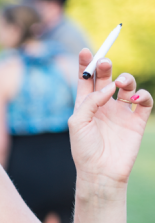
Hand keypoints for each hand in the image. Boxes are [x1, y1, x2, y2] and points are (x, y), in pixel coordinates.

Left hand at [69, 49, 152, 187]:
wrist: (101, 172)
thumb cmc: (84, 148)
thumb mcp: (77, 122)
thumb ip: (90, 100)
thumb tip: (109, 87)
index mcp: (85, 104)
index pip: (85, 79)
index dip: (86, 64)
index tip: (85, 50)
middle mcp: (103, 105)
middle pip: (106, 78)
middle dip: (106, 66)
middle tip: (105, 62)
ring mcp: (121, 112)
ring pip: (127, 85)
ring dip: (125, 78)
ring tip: (120, 84)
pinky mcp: (136, 121)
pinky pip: (144, 101)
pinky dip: (142, 95)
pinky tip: (133, 98)